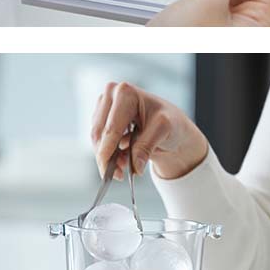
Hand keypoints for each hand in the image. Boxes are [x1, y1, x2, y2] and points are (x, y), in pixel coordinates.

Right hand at [91, 82, 207, 180]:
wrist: (172, 125)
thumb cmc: (171, 121)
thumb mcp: (164, 130)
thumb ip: (147, 146)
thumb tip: (134, 166)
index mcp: (126, 93)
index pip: (111, 129)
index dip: (107, 152)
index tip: (109, 172)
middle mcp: (112, 95)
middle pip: (99, 134)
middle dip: (107, 158)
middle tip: (118, 176)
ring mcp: (105, 105)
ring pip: (97, 139)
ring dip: (108, 157)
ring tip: (124, 168)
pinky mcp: (103, 117)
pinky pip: (99, 140)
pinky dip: (110, 154)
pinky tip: (122, 161)